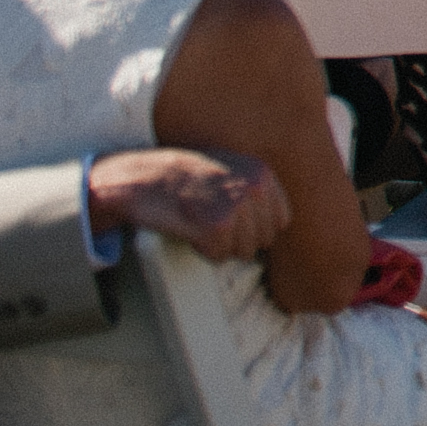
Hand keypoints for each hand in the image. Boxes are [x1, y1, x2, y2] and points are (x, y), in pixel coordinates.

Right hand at [88, 148, 288, 258]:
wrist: (146, 178)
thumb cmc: (184, 177)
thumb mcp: (231, 170)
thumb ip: (256, 190)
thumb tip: (279, 224)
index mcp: (262, 174)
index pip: (280, 221)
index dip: (255, 228)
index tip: (232, 221)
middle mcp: (255, 189)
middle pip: (263, 240)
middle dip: (238, 238)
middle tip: (210, 220)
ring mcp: (238, 207)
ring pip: (243, 252)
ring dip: (221, 245)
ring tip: (200, 222)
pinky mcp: (218, 228)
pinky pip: (220, 256)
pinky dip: (203, 250)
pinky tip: (190, 230)